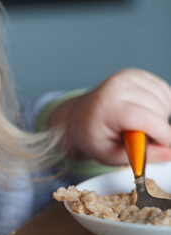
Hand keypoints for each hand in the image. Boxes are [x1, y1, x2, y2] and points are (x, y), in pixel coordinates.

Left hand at [50, 68, 170, 164]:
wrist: (77, 117)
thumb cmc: (92, 137)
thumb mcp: (111, 155)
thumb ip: (143, 155)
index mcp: (108, 107)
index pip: (146, 119)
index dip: (163, 135)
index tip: (167, 146)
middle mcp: (118, 86)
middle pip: (159, 110)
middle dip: (158, 128)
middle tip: (139, 138)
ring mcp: (128, 77)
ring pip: (165, 100)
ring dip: (160, 117)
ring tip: (137, 125)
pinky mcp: (137, 74)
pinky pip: (165, 92)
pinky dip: (161, 105)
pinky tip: (143, 112)